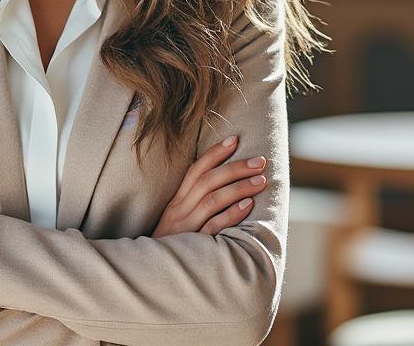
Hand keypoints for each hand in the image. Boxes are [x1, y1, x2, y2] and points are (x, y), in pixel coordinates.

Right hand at [151, 135, 266, 237]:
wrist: (152, 275)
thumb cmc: (171, 244)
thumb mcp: (177, 219)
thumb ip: (193, 202)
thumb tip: (219, 184)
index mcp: (177, 201)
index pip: (195, 170)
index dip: (215, 153)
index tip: (234, 139)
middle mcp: (180, 209)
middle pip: (208, 181)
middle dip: (235, 167)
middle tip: (260, 160)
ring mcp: (187, 226)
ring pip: (213, 199)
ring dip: (239, 186)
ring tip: (261, 179)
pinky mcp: (194, 244)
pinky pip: (214, 226)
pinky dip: (232, 213)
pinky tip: (248, 204)